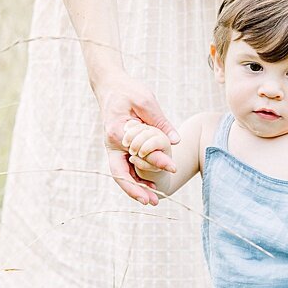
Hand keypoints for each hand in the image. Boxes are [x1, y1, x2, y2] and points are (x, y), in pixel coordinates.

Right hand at [96, 74, 178, 205]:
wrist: (111, 85)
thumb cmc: (128, 90)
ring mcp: (114, 147)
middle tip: (154, 202)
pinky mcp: (119, 147)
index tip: (173, 167)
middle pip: (120, 173)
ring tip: (154, 200)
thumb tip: (175, 141)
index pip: (136, 154)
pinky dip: (136, 178)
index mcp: (117, 132)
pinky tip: (150, 185)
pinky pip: (125, 167)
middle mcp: (112, 143)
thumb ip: (160, 122)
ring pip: (122, 174)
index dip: (155, 162)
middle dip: (136, 190)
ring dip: (136, 188)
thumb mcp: (146, 101)